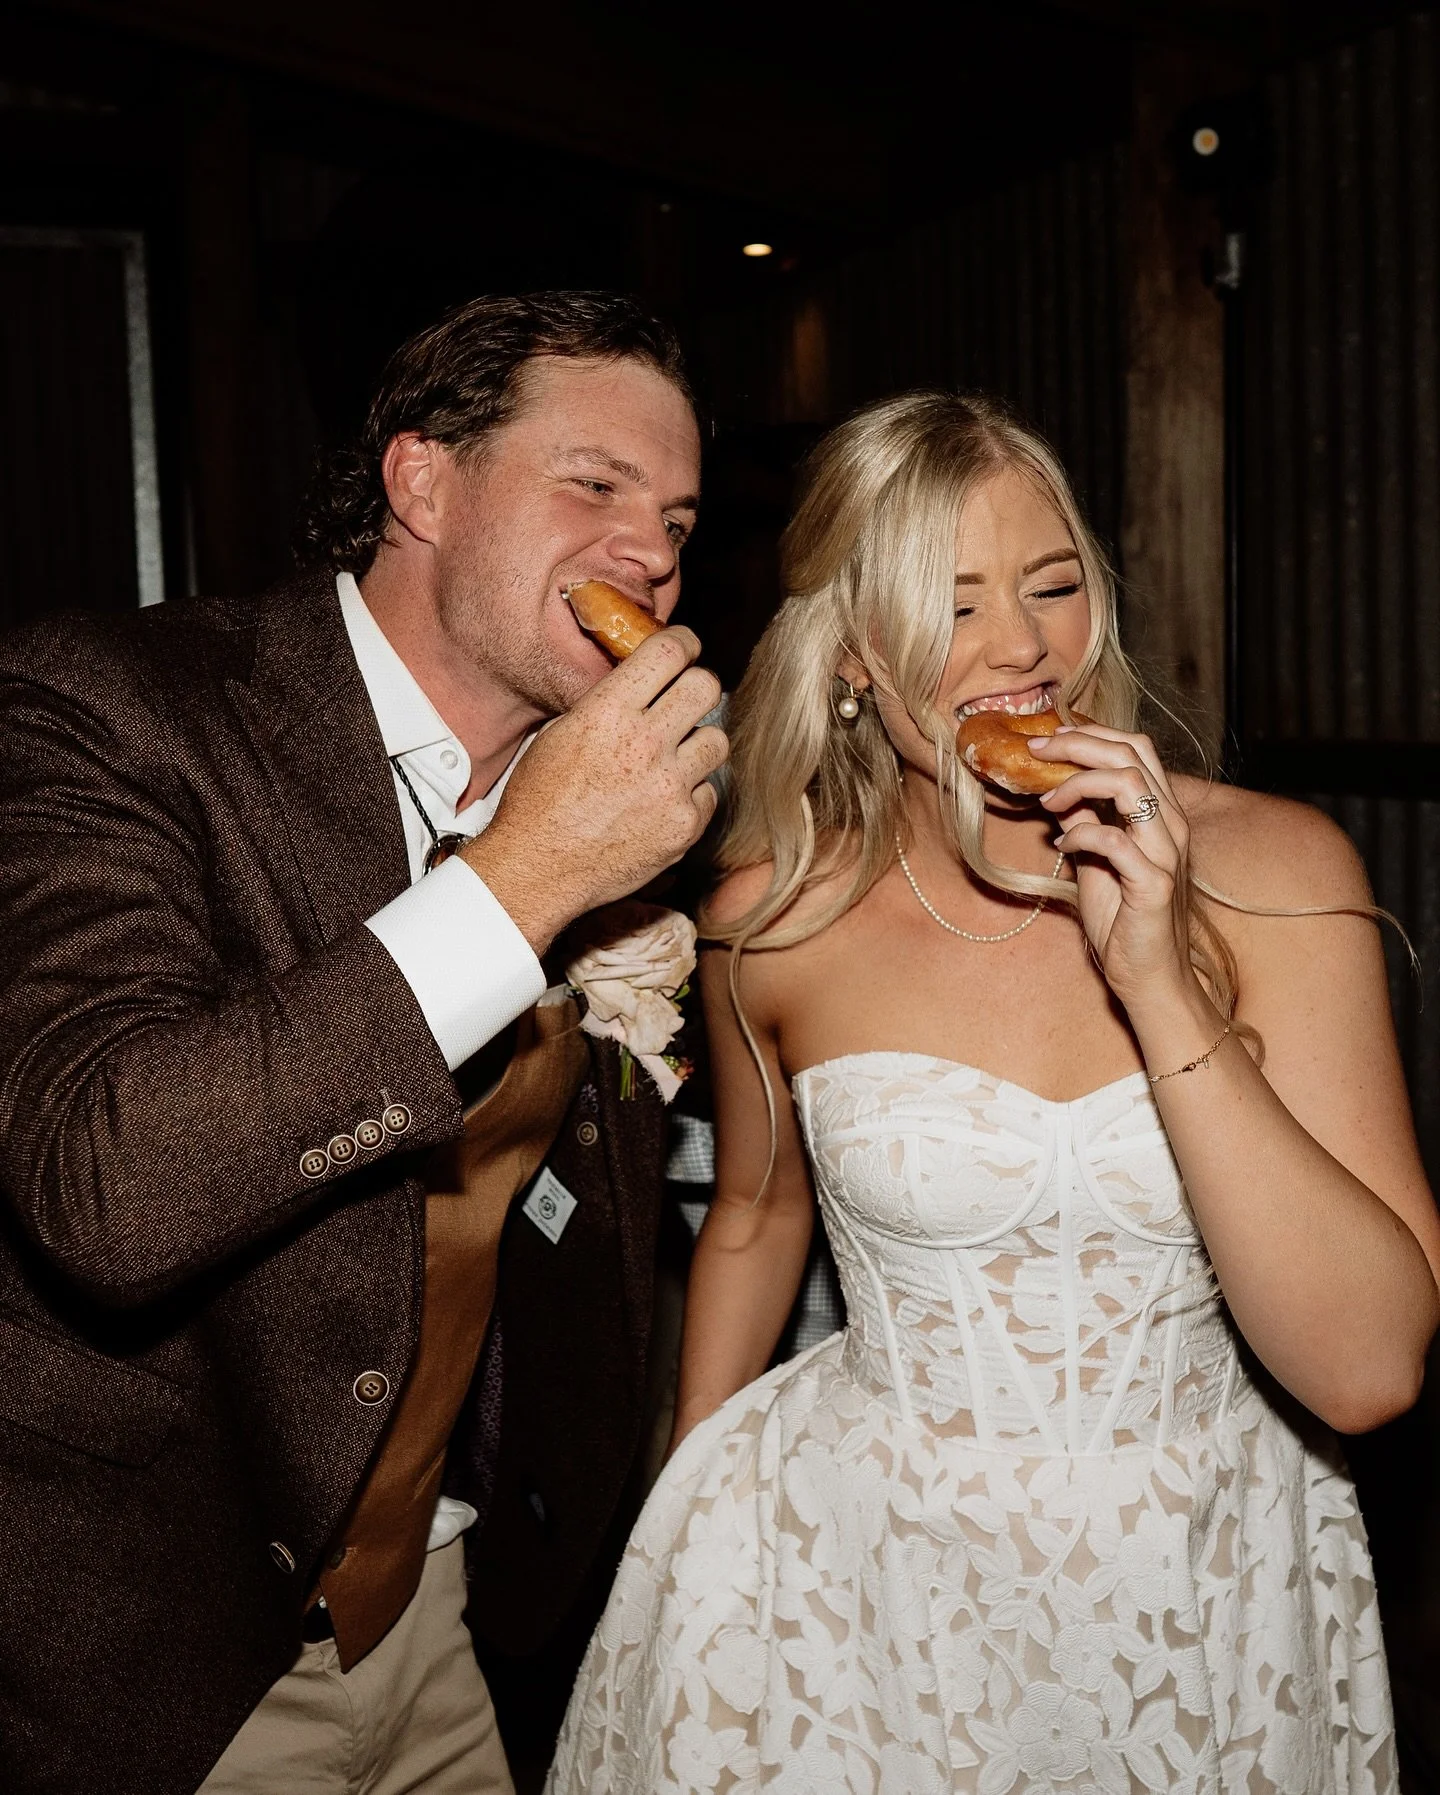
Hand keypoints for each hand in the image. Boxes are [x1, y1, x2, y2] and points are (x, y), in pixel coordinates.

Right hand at [461, 627, 726, 953]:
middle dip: (698, 687)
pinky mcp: (684, 825)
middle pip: (706, 686)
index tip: (686, 649)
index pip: (670, 651)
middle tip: (686, 700)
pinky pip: (709, 793)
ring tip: (672, 759)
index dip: (684, 643)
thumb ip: (606, 703)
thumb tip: (642, 680)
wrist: (538, 868)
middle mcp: (644, 744)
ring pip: (716, 741)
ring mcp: (670, 787)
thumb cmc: (539, 801)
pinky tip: (662, 802)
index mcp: (608, 712)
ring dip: (698, 744)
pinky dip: (691, 795)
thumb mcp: (558, 733)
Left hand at [1031, 722, 1193, 1009]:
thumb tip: (1054, 790)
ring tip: (1047, 801)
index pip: (1135, 748)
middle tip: (1037, 750)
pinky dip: (1080, 835)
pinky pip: (1115, 840)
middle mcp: (1171, 825)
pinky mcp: (1154, 883)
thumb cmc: (1124, 922)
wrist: (1149, 977)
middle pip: (1132, 753)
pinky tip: (1061, 848)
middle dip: (1078, 743)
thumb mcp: (1094, 861)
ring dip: (1078, 783)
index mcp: (1160, 813)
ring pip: (1129, 784)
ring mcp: (1167, 852)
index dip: (1090, 734)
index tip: (1046, 738)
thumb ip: (1082, 822)